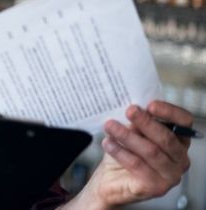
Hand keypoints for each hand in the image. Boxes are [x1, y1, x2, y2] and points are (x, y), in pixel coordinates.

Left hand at [65, 101, 192, 209]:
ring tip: (110, 126)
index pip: (184, 122)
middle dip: (146, 122)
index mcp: (178, 141)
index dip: (170, 112)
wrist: (110, 181)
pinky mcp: (156, 187)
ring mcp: (170, 175)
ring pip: (151, 151)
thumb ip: (137, 122)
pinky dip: (120, 152)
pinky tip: (108, 143)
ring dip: (128, 136)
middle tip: (129, 111)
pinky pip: (137, 165)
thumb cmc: (124, 154)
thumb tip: (133, 108)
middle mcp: (179, 159)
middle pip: (167, 138)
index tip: (150, 105)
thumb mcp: (131, 132)